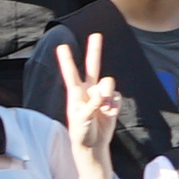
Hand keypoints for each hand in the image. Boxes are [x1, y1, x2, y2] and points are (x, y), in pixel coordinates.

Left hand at [61, 32, 122, 161]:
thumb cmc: (81, 132)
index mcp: (75, 93)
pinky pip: (117, 96)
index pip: (71, 74)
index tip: (61, 46)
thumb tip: (101, 94)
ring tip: (102, 110)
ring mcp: (101, 95)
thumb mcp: (81, 119)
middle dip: (94, 50)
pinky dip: (114, 105)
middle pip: (92, 66)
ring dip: (107, 95)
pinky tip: (109, 114)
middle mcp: (88, 90)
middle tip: (96, 35)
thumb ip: (90, 105)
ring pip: (108, 83)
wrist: (92, 144)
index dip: (67, 60)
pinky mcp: (112, 101)